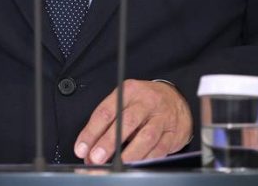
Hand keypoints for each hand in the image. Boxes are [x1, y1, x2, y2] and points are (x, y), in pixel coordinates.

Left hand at [74, 79, 191, 164]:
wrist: (176, 100)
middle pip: (126, 122)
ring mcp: (161, 117)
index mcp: (128, 91)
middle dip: (108, 142)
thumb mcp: (124, 103)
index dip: (91, 132)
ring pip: (146, 136)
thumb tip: (89, 151)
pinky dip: (147, 158)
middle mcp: (146, 102)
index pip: (106, 111)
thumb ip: (106, 124)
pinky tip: (136, 165)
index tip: (82, 148)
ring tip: (117, 165)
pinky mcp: (172, 132)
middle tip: (96, 158)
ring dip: (129, 154)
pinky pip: (160, 148)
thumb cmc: (144, 103)